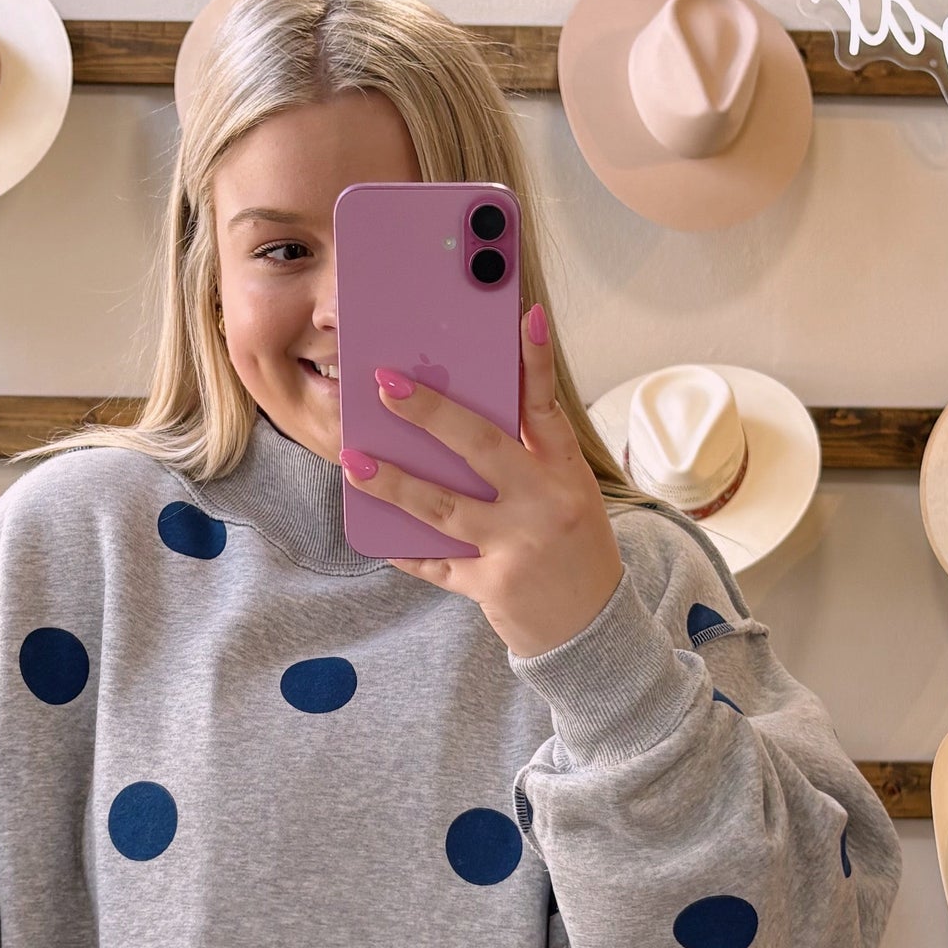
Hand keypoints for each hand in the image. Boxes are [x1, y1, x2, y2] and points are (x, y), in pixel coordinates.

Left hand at [342, 306, 624, 658]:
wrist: (593, 631)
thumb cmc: (572, 550)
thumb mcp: (567, 495)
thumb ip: (526, 459)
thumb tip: (453, 423)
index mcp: (566, 473)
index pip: (548, 406)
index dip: (535, 361)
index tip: (524, 316)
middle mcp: (544, 504)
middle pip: (481, 446)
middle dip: (429, 412)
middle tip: (386, 385)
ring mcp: (517, 546)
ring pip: (442, 506)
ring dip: (393, 481)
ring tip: (354, 459)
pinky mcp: (491, 585)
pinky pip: (434, 562)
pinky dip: (401, 546)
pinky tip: (370, 527)